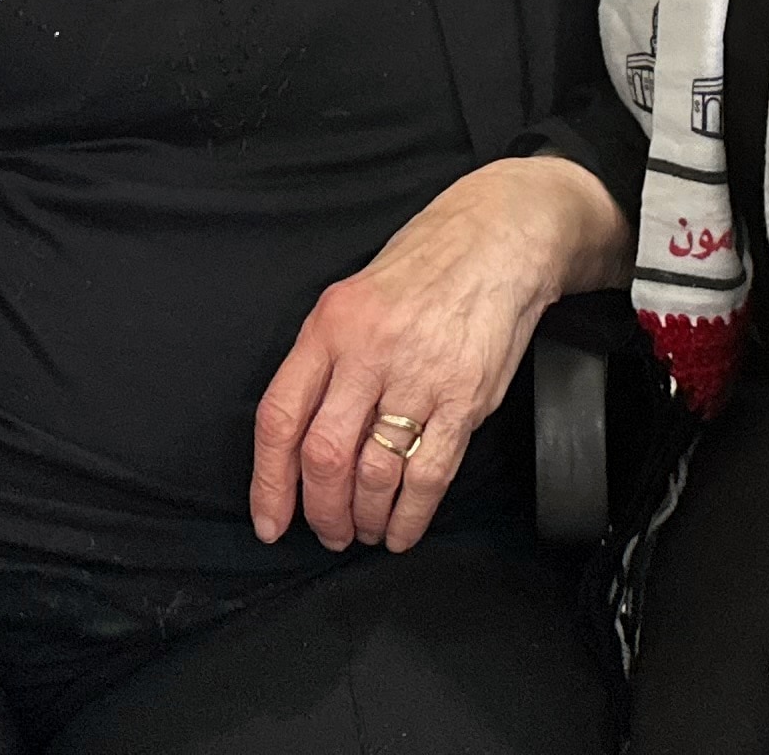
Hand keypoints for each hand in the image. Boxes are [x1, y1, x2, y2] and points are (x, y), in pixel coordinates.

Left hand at [249, 156, 620, 552]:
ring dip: (364, 518)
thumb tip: (301, 439)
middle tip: (326, 531)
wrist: (500, 237)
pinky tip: (401, 530)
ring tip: (363, 530)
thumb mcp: (354, 296)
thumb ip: (326, 360)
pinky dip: (411, 516)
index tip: (270, 520)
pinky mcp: (465, 397)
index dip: (268, 482)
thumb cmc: (425, 267)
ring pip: (374, 474)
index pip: (281, 417)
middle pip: (325, 456)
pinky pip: (429, 475)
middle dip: (321, 511)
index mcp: (331, 325)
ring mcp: (420, 375)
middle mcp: (369, 351)